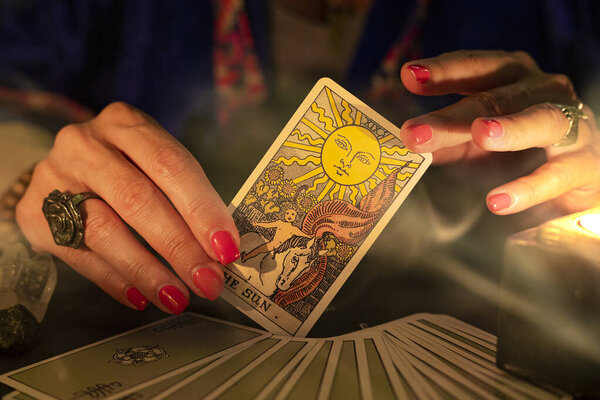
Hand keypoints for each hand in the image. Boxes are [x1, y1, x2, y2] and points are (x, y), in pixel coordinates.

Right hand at [16, 102, 240, 312]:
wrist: (62, 168)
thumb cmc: (124, 166)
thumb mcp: (152, 163)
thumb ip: (183, 196)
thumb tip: (221, 250)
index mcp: (127, 124)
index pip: (171, 165)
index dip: (202, 209)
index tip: (226, 248)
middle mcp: (86, 144)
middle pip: (137, 199)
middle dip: (179, 247)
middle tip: (208, 282)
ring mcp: (54, 177)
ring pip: (103, 230)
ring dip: (147, 270)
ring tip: (176, 298)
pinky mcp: (33, 213)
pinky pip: (78, 255)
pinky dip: (114, 279)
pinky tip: (141, 297)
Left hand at [399, 50, 599, 213]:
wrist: (572, 175)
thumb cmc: (515, 148)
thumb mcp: (473, 140)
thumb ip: (445, 138)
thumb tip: (404, 143)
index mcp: (511, 76)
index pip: (476, 66)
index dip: (443, 70)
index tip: (408, 75)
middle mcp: (543, 89)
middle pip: (496, 97)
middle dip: (453, 116)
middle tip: (413, 132)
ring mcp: (570, 122)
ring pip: (541, 120)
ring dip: (510, 128)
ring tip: (480, 135)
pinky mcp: (585, 163)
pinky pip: (559, 172)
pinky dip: (529, 187)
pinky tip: (497, 201)